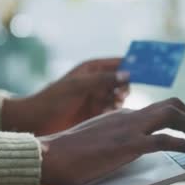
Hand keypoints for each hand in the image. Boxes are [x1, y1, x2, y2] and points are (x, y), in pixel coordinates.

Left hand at [1, 58, 129, 134]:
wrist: (35, 121)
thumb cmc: (52, 99)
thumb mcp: (78, 86)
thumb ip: (102, 79)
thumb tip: (127, 74)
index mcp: (93, 69)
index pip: (120, 62)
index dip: (134, 65)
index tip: (149, 70)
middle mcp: (98, 82)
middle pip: (124, 81)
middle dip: (125, 87)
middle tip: (119, 96)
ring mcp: (98, 98)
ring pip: (120, 98)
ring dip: (119, 102)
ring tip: (108, 107)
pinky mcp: (96, 114)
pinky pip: (113, 112)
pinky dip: (114, 113)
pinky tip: (107, 116)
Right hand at [38, 98, 184, 184]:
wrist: (52, 154)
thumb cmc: (68, 151)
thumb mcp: (96, 138)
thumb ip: (112, 137)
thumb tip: (121, 148)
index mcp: (121, 115)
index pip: (156, 108)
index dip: (175, 115)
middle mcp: (129, 116)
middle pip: (171, 104)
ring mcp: (129, 128)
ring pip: (172, 114)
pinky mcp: (129, 145)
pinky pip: (164, 139)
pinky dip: (183, 143)